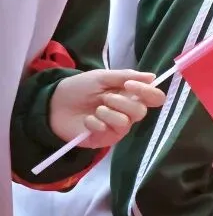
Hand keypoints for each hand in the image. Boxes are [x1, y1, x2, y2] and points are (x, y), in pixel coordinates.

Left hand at [50, 70, 166, 147]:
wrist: (54, 102)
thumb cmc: (80, 88)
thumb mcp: (102, 76)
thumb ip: (126, 76)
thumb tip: (152, 76)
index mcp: (131, 96)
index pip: (154, 98)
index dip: (148, 92)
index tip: (130, 85)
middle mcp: (128, 113)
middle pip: (142, 112)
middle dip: (122, 102)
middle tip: (105, 98)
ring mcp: (118, 128)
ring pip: (125, 123)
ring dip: (107, 113)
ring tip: (95, 110)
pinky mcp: (105, 139)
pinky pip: (108, 132)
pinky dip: (95, 123)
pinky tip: (87, 120)